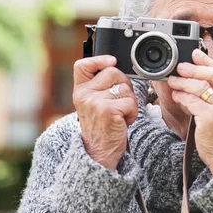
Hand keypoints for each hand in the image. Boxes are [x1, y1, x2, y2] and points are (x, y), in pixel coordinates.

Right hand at [73, 55, 137, 169]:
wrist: (98, 153)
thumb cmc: (101, 128)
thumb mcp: (93, 105)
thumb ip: (99, 87)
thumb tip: (115, 66)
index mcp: (79, 91)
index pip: (82, 65)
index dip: (99, 60)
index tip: (111, 61)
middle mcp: (84, 95)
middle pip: (113, 72)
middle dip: (124, 85)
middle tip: (120, 102)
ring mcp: (95, 102)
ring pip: (125, 87)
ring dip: (129, 101)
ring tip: (120, 115)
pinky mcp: (108, 110)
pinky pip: (130, 101)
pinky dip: (132, 113)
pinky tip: (123, 122)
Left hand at [167, 49, 212, 173]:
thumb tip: (198, 76)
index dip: (208, 61)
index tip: (195, 54)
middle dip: (194, 68)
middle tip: (180, 67)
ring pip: (200, 87)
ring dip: (183, 82)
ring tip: (173, 81)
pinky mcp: (211, 118)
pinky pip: (192, 101)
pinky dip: (181, 97)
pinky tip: (176, 97)